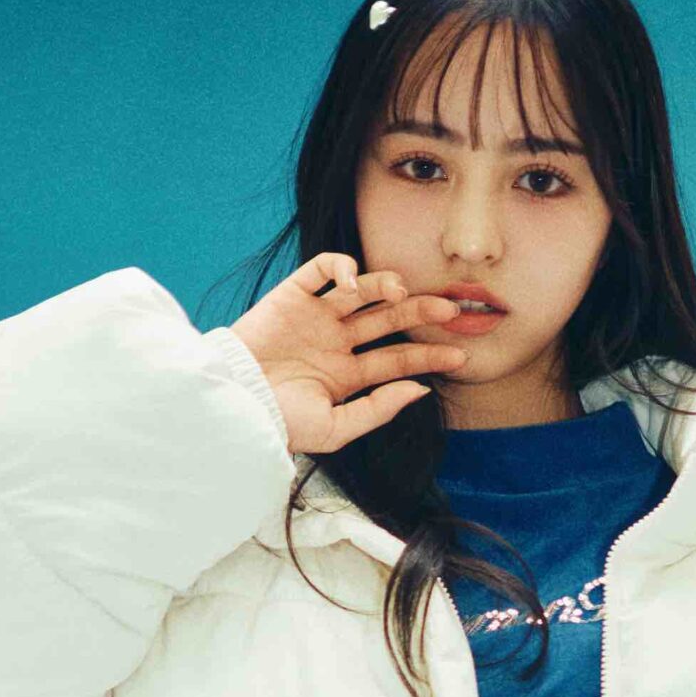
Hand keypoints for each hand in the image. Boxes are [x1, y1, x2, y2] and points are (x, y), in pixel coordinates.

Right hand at [229, 253, 467, 454]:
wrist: (235, 404)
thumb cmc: (281, 424)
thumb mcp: (336, 428)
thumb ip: (378, 410)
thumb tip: (420, 390)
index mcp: (348, 375)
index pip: (397, 360)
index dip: (429, 356)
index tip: (460, 355)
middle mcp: (336, 343)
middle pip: (388, 320)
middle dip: (420, 313)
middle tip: (449, 310)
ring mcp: (316, 317)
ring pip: (362, 291)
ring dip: (386, 286)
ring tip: (400, 291)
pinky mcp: (293, 295)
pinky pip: (323, 270)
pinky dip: (342, 268)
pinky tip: (353, 282)